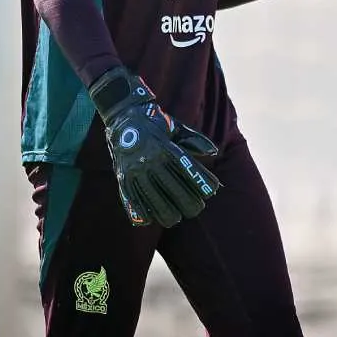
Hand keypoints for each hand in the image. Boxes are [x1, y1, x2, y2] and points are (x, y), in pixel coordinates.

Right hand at [89, 67, 220, 227]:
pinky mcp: (122, 176)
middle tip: (197, 209)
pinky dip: (141, 211)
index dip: (200, 182)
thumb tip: (214, 151)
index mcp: (165, 147)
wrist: (123, 116)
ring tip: (176, 218)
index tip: (211, 192)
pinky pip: (131, 198)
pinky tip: (150, 220)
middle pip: (173, 188)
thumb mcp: (177, 128)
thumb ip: (195, 140)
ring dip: (166, 211)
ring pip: (153, 198)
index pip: (187, 169)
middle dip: (188, 202)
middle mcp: (150, 160)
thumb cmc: (156, 123)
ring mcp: (135, 169)